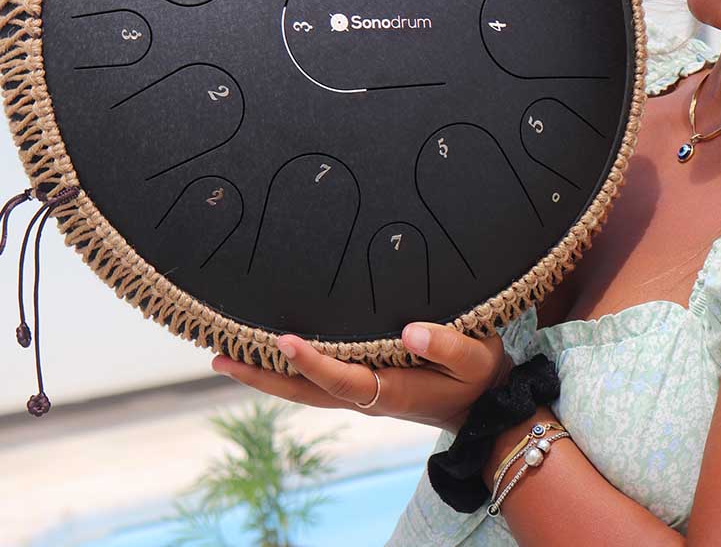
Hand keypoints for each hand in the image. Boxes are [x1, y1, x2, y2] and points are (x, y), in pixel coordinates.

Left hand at [210, 322, 514, 434]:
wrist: (485, 406)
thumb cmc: (479, 376)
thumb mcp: (475, 358)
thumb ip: (446, 344)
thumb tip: (409, 330)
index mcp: (390, 390)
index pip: (340, 378)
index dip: (310, 361)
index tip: (282, 340)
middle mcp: (367, 396)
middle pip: (303, 394)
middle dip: (261, 377)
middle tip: (219, 357)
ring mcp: (362, 395)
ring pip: (303, 392)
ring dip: (265, 377)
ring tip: (225, 357)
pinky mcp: (363, 387)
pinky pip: (316, 383)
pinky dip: (287, 373)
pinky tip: (270, 357)